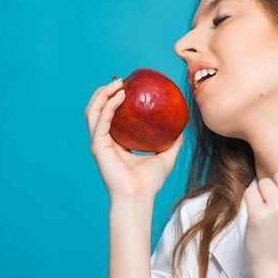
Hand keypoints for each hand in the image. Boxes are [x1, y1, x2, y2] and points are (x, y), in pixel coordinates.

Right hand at [85, 79, 182, 199]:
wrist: (140, 196)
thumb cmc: (150, 181)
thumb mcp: (166, 155)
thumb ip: (173, 140)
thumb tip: (183, 124)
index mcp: (116, 141)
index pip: (110, 114)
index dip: (115, 97)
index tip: (129, 85)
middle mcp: (105, 139)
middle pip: (98, 108)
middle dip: (105, 90)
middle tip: (123, 80)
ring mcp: (99, 142)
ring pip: (94, 110)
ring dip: (103, 93)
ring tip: (118, 83)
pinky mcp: (98, 145)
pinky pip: (101, 119)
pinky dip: (108, 105)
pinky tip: (120, 95)